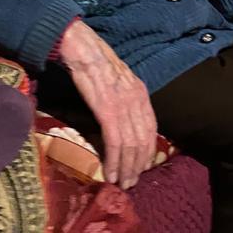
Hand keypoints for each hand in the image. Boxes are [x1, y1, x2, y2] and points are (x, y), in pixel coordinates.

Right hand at [59, 20, 157, 188]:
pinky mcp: (107, 110)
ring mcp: (123, 105)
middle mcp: (137, 100)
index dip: (147, 152)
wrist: (82, 48)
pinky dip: (114, 160)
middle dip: (138, 165)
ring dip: (126, 168)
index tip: (141, 168)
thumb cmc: (95, 63)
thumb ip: (125, 99)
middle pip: (143, 141)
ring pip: (131, 145)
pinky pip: (115, 141)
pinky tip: (110, 173)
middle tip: (131, 183)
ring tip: (121, 183)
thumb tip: (122, 120)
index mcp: (141, 93)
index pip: (151, 129)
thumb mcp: (119, 80)